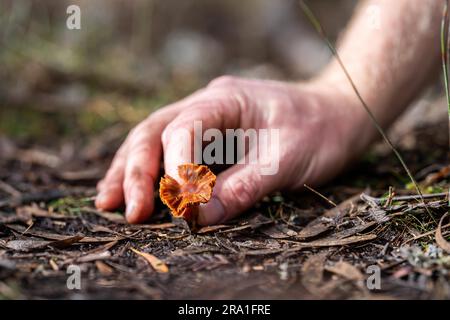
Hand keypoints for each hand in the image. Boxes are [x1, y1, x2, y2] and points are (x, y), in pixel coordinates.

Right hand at [95, 75, 360, 224]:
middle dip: (136, 171)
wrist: (340, 113)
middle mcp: (208, 105)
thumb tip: (197, 218)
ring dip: (131, 171)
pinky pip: (171, 151)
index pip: (182, 129)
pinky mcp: (210, 136)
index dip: (173, 170)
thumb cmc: (321, 130)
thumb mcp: (287, 161)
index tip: (176, 206)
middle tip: (126, 210)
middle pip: (154, 131)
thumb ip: (242, 187)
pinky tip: (136, 192)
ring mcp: (206, 119)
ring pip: (153, 139)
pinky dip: (150, 173)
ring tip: (109, 202)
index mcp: (226, 100)